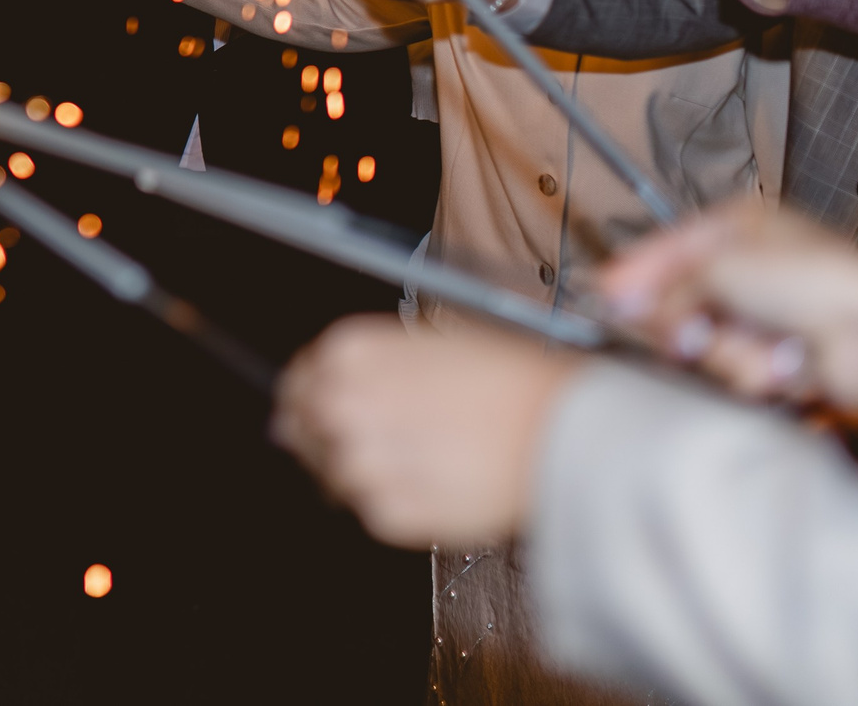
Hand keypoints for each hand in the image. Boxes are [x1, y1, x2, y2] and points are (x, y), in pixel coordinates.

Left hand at [273, 317, 579, 547]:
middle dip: (334, 437)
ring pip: (335, 477)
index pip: (296, 383)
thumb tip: (303, 400)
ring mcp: (361, 462)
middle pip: (303, 432)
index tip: (336, 410)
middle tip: (387, 441)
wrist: (561, 431)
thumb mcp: (428, 345)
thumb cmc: (510, 382)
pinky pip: (372, 513)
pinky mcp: (386, 513)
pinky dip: (398, 503)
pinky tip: (438, 481)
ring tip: (426, 459)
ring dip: (368, 473)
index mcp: (350, 353)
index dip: (313, 400)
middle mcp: (343, 404)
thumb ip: (363, 369)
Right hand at [593, 200, 857, 425]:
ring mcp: (766, 315)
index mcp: (738, 226)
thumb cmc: (819, 283)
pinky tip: (789, 365)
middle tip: (692, 334)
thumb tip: (619, 298)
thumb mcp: (725, 268)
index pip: (666, 249)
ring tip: (767, 348)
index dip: (635, 277)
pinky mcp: (781, 359)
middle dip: (689, 326)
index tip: (604, 298)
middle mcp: (751, 267)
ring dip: (732, 354)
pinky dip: (759, 373)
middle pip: (681, 303)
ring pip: (708, 345)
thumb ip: (667, 287)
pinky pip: (740, 372)